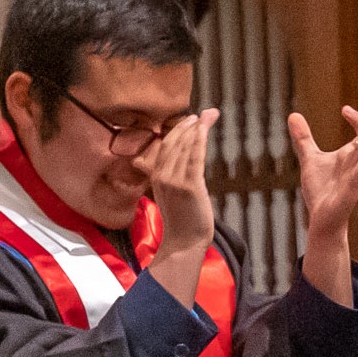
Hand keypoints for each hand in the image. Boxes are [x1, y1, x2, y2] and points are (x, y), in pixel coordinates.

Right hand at [137, 108, 220, 255]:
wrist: (184, 242)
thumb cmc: (181, 219)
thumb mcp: (167, 194)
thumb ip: (162, 177)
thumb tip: (150, 164)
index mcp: (156, 175)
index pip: (165, 146)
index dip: (177, 130)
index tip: (190, 119)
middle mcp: (161, 175)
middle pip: (173, 142)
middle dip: (188, 126)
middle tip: (202, 114)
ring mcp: (174, 180)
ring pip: (184, 147)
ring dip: (196, 129)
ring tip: (207, 116)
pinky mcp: (189, 185)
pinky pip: (193, 158)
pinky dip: (198, 141)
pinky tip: (204, 130)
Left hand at [291, 105, 357, 306]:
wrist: (321, 218)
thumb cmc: (320, 190)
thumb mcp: (309, 157)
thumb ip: (303, 138)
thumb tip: (293, 115)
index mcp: (351, 155)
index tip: (348, 107)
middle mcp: (357, 161)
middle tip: (357, 107)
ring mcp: (357, 173)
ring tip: (355, 116)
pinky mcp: (354, 186)